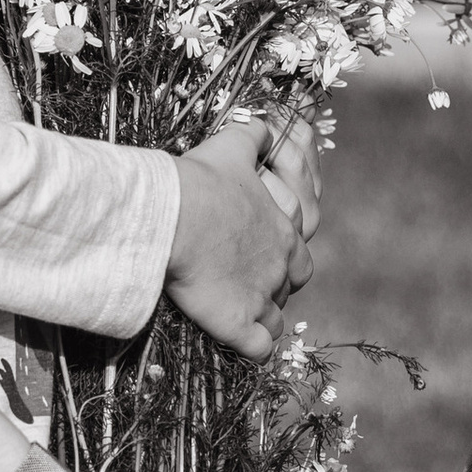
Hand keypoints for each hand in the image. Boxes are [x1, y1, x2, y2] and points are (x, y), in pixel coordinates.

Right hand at [165, 113, 320, 360]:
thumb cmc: (201, 181)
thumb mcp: (233, 146)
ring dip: (264, 315)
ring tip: (239, 311)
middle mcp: (281, 266)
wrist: (172, 215)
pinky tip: (242, 340)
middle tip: (250, 280)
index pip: (299, 249)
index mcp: (284, 229)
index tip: (257, 250)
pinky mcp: (238, 324)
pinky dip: (255, 347)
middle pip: (293, 283)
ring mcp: (261, 297)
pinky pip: (260, 348)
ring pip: (277, 317)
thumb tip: (266, 123)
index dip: (281, 252)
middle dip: (278, 283)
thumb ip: (255, 137)